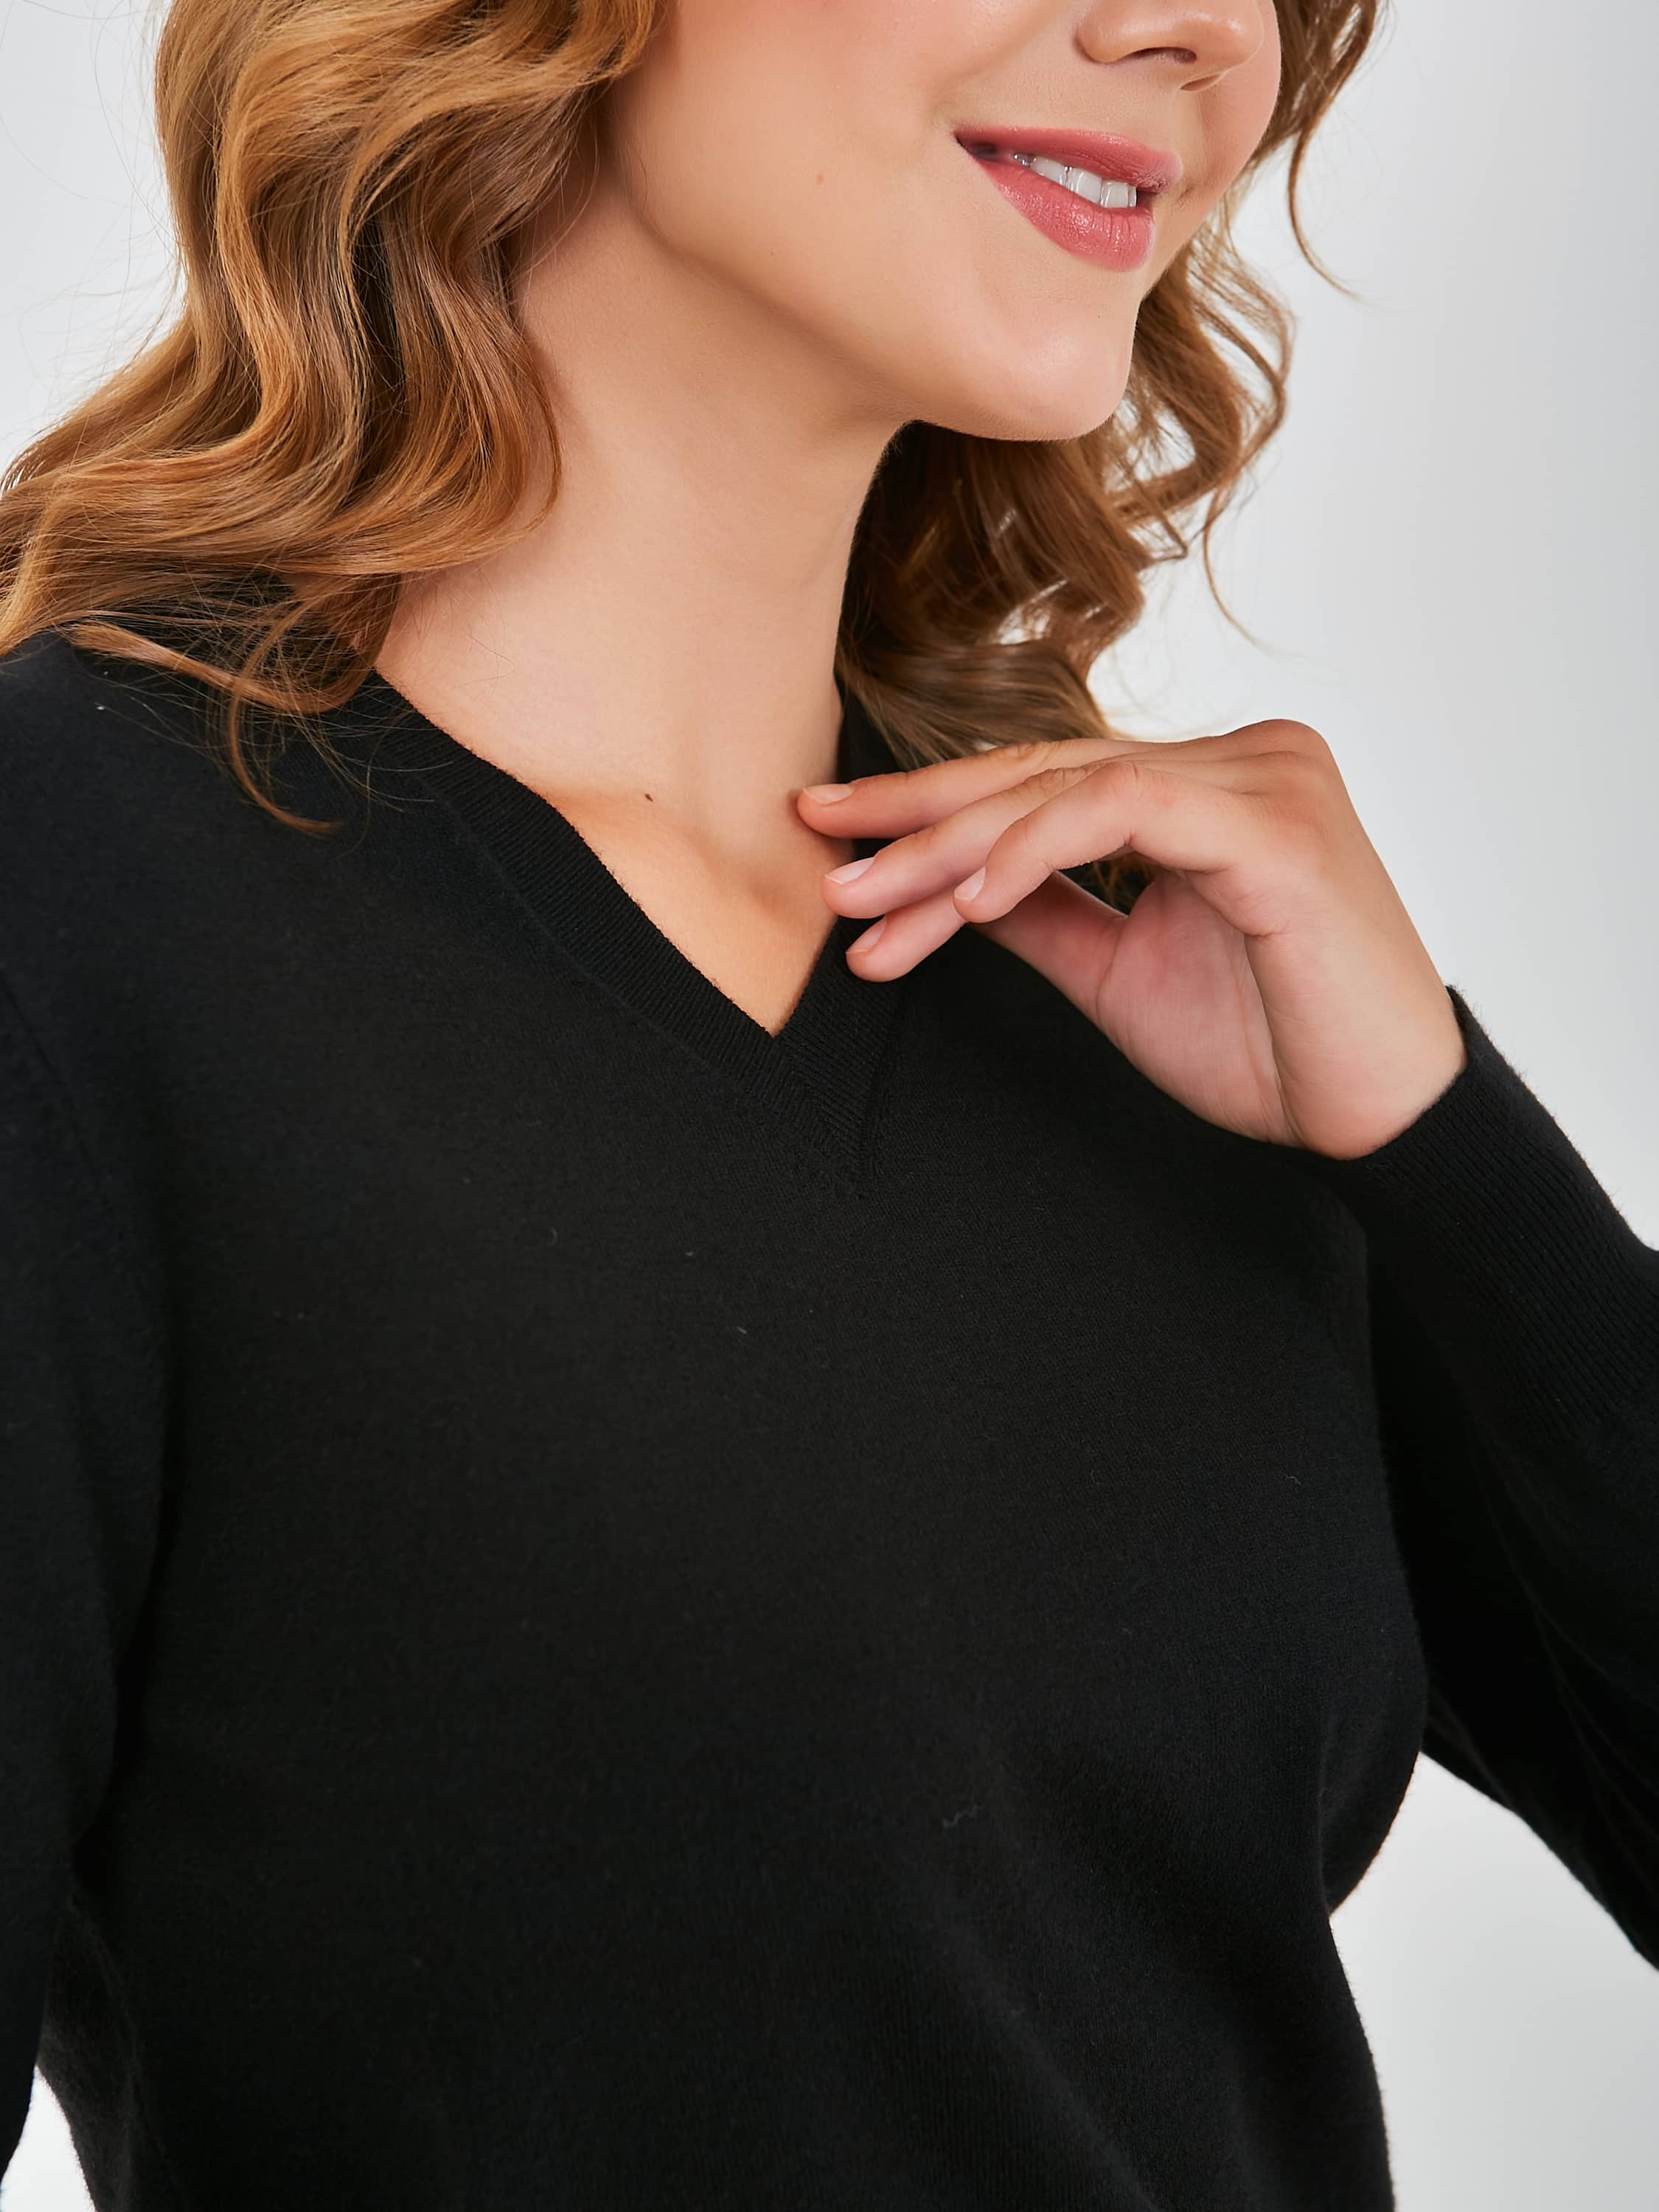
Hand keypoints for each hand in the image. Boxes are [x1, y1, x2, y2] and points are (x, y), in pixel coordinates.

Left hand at [797, 721, 1467, 1159]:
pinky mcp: (1276, 822)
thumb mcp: (1119, 972)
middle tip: (824, 861)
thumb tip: (945, 891)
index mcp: (1208, 785)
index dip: (934, 811)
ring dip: (954, 849)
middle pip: (1042, 771)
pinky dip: (1035, 849)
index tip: (836, 839)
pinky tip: (970, 903)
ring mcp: (1263, 776)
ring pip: (1066, 784)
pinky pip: (1122, 807)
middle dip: (920, 822)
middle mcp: (1240, 757)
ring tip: (869, 906)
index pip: (1044, 782)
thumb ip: (1044, 916)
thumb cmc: (1268, 1047)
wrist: (1372, 1119)